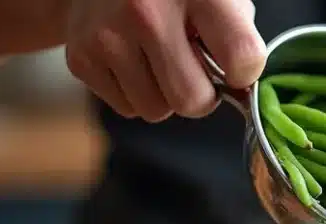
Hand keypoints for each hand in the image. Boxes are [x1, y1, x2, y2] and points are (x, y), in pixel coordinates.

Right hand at [64, 0, 265, 121]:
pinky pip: (127, 108)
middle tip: (192, 69)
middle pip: (192, 100)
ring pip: (156, 111)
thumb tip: (243, 88)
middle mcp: (148, 10)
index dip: (244, 72)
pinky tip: (132, 58)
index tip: (235, 64)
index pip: (242, 58)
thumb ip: (238, 35)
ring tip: (156, 58)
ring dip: (164, 95)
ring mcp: (109, 34)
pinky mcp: (82, 57)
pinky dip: (135, 92)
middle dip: (200, 95)